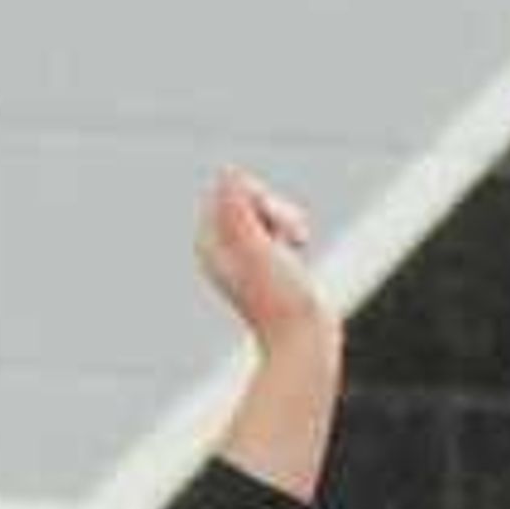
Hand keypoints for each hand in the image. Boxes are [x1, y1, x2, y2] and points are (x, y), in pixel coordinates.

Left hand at [194, 167, 330, 352]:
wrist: (302, 336)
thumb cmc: (280, 298)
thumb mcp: (258, 249)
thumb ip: (239, 210)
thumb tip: (227, 172)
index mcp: (208, 242)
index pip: (233, 188)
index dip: (262, 200)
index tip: (271, 231)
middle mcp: (220, 246)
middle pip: (252, 195)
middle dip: (278, 210)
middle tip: (291, 241)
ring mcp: (242, 252)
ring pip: (269, 207)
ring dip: (289, 219)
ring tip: (297, 248)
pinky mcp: (263, 257)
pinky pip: (279, 222)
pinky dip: (293, 230)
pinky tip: (297, 253)